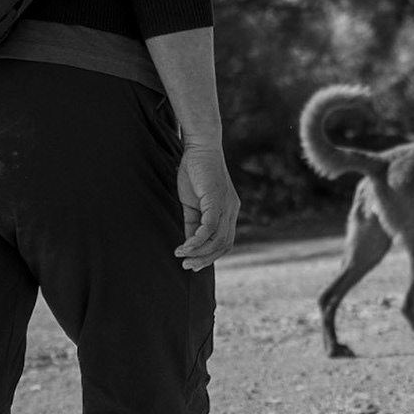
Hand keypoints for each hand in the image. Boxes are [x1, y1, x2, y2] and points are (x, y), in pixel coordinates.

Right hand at [174, 139, 239, 270]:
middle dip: (205, 259)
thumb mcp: (192, 203)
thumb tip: (189, 243)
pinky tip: (184, 246)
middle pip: (224, 245)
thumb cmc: (194, 172)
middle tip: (187, 267)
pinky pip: (210, 227)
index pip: (225, 241)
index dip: (210, 256)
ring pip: (217, 239)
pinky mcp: (217, 200)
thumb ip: (192, 223)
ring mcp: (226, 205)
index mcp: (229, 211)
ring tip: (182, 257)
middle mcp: (232, 210)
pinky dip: (197, 240)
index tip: (193, 264)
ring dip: (198, 252)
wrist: (199, 146)